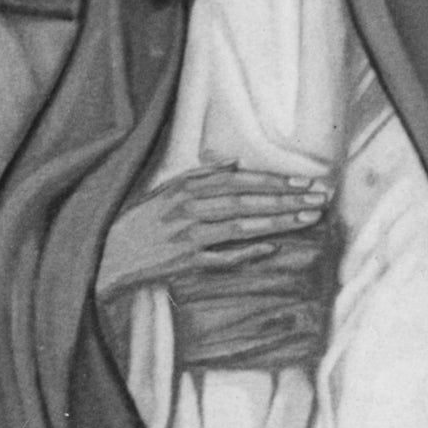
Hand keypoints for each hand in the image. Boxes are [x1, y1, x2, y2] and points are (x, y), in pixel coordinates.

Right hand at [97, 160, 337, 371]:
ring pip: (241, 226)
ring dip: (277, 221)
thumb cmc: (140, 222)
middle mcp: (190, 209)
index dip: (275, 181)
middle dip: (287, 199)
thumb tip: (233, 163)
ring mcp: (188, 238)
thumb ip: (201, 176)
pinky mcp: (185, 264)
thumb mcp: (166, 189)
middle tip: (319, 200)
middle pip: (248, 201)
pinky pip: (222, 258)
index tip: (305, 182)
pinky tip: (272, 248)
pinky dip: (247, 253)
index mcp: (187, 188)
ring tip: (307, 219)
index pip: (241, 182)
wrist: (107, 256)